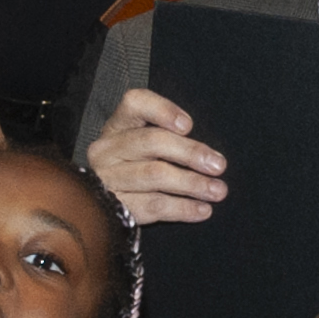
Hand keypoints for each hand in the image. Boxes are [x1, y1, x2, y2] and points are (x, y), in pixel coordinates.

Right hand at [84, 88, 225, 224]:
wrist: (99, 215)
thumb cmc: (135, 171)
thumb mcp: (143, 148)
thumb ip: (169, 140)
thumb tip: (209, 155)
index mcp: (117, 126)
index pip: (134, 103)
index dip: (162, 110)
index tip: (189, 126)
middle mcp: (107, 150)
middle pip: (151, 141)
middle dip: (190, 152)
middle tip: (218, 165)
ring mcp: (107, 179)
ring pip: (155, 175)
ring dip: (192, 183)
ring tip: (218, 191)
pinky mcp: (113, 208)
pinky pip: (153, 206)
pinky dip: (183, 208)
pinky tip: (203, 210)